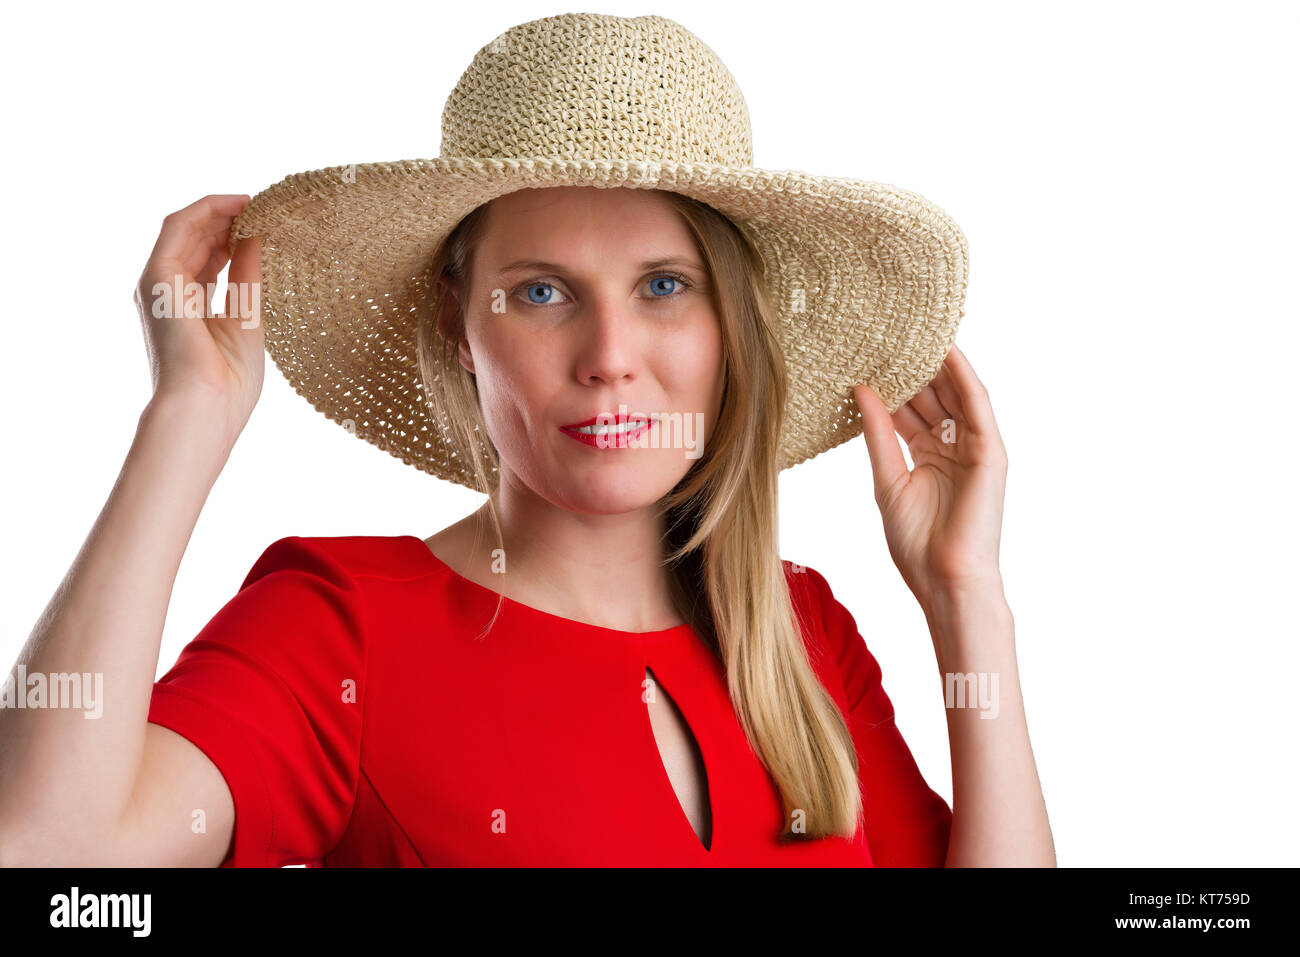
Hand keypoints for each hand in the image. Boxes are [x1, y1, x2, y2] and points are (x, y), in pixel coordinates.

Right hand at [133, 194, 263, 445]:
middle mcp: (167, 292)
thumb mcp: (247, 319)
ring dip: (219, 210)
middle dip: (228, 219)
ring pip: (185, 227)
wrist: (206, 409)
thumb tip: (256, 239)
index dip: (233, 236)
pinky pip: (180, 227)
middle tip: (264, 207)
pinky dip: (208, 211)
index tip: (264, 224)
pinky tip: (238, 205)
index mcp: (187, 307)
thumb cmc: (229, 383)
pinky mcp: (158, 277)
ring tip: (254, 201)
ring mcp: (158, 284)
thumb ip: (247, 277)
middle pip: (195, 239)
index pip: (207, 259)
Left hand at [853, 344, 1008, 608]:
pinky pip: (977, 405)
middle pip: (932, 395)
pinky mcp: (991, 452)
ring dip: (938, 361)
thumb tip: (860, 389)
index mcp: (927, 455)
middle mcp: (952, 446)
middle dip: (911, 363)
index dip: (890, 380)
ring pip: (954, 393)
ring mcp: (974, 448)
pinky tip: (946, 350)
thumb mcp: (887, 478)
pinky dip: (963, 376)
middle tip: (886, 327)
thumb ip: (877, 433)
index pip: (910, 407)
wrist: (945, 580)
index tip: (865, 351)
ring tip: (914, 325)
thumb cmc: (917, 542)